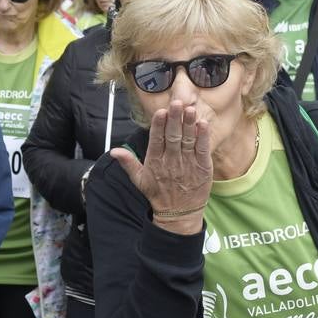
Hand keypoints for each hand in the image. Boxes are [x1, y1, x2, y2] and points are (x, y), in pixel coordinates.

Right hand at [109, 100, 211, 232]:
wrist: (179, 214)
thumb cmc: (158, 194)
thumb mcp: (140, 180)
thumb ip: (128, 163)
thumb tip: (114, 151)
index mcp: (155, 162)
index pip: (156, 140)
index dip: (158, 126)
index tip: (160, 112)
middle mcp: (171, 161)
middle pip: (173, 137)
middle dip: (174, 119)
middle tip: (176, 103)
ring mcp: (188, 164)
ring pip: (188, 140)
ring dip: (189, 124)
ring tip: (190, 109)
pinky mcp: (203, 168)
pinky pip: (203, 150)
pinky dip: (203, 137)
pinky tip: (203, 124)